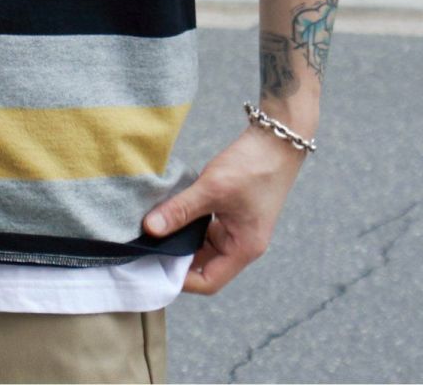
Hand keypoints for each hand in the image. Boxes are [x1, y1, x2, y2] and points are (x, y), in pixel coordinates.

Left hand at [141, 125, 307, 293]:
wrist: (275, 141)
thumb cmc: (252, 166)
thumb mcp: (211, 189)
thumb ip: (180, 210)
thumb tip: (149, 229)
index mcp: (244, 249)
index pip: (209, 281)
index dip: (181, 279)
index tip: (153, 266)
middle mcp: (242, 244)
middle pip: (204, 264)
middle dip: (176, 258)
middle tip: (146, 247)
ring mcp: (238, 228)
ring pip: (203, 244)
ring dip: (182, 238)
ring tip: (154, 230)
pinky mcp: (232, 213)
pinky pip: (206, 227)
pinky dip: (188, 223)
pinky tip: (170, 212)